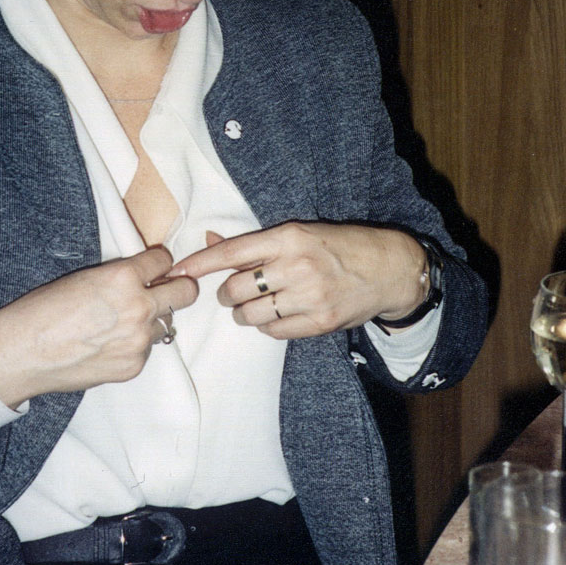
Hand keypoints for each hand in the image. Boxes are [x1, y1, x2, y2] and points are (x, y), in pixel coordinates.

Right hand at [0, 247, 198, 407]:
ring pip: (166, 323)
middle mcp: (139, 307)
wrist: (21, 353)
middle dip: (178, 287)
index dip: (157, 263)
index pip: (164, 260)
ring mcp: (139, 340)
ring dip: (151, 320)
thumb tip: (147, 276)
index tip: (154, 267)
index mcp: (124, 277)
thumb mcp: (84, 277)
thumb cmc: (42, 310)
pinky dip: (134, 345)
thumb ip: (121, 276)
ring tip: (120, 324)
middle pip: (187, 292)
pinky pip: (147, 349)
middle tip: (164, 290)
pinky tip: (108, 345)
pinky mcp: (134, 365)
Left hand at [169, 222, 427, 339]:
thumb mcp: (300, 233)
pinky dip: (266, 326)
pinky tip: (276, 315)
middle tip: (235, 291)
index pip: (232, 252)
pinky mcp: (319, 322)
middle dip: (226, 293)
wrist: (389, 268)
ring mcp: (309, 296)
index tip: (177, 272)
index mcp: (290, 236)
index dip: (200, 264)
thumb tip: (209, 240)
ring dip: (243, 313)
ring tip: (254, 305)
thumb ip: (255, 242)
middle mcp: (297, 265)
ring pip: (249, 314)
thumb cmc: (340, 246)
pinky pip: (272, 331)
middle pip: (235, 288)